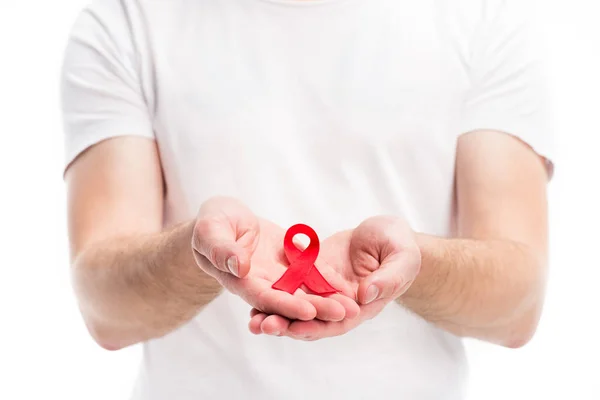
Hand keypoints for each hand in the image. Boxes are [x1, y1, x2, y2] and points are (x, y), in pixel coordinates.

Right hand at [191, 197, 358, 322]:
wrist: (225, 218)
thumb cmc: (211, 223)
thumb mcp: (210, 229)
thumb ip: (221, 248)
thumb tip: (239, 266)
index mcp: (241, 280)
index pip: (265, 297)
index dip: (286, 304)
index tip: (308, 310)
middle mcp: (263, 283)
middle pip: (291, 300)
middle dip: (318, 308)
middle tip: (346, 313)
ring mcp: (279, 275)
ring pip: (306, 290)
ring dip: (328, 299)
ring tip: (354, 306)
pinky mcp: (291, 263)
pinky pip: (311, 272)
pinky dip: (328, 280)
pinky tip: (349, 285)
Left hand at [248, 216, 420, 339]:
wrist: (385, 234)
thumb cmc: (400, 244)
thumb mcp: (403, 257)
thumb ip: (389, 277)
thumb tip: (367, 294)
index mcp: (362, 305)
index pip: (337, 322)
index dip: (316, 326)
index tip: (294, 327)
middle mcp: (339, 304)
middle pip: (311, 320)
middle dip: (287, 324)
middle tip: (263, 325)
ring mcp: (323, 290)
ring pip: (297, 306)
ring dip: (275, 314)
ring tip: (252, 319)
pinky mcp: (312, 275)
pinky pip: (291, 285)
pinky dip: (274, 292)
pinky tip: (252, 293)